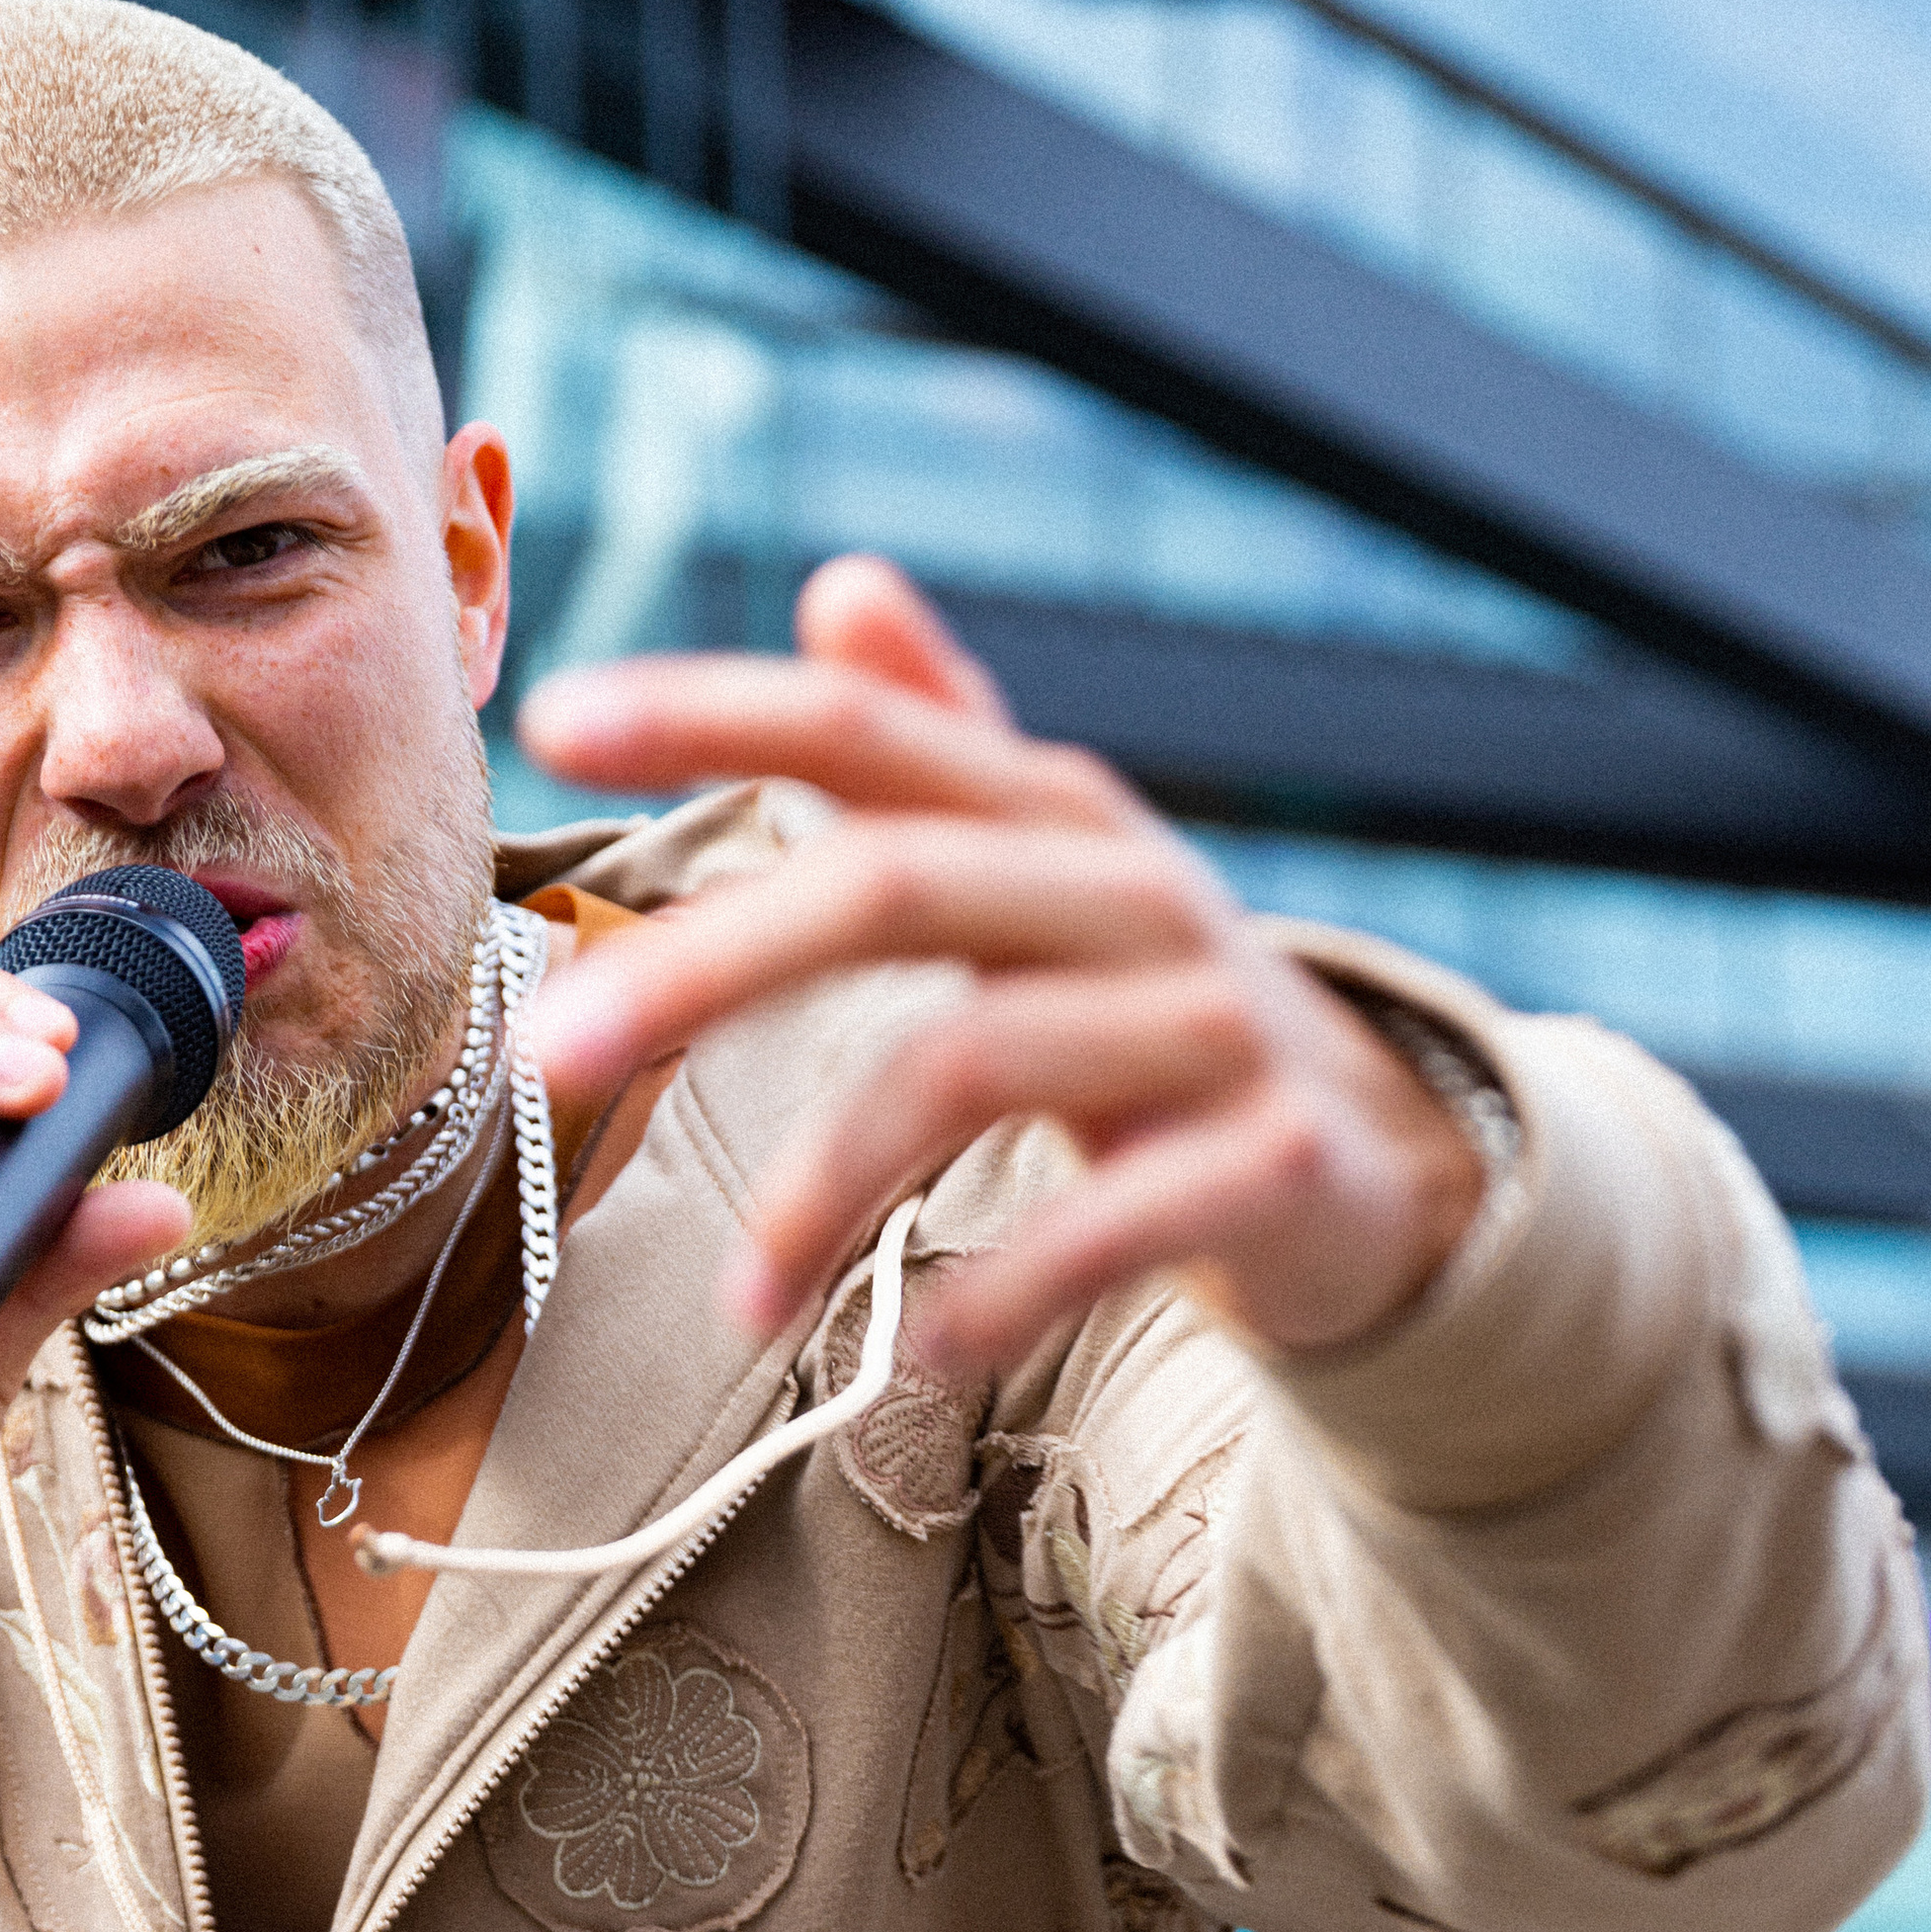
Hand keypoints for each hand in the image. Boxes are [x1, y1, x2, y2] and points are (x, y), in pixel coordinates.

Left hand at [519, 558, 1482, 1377]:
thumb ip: (946, 745)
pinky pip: (1112, 1225)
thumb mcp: (1059, 877)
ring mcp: (1213, 1026)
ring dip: (825, 1185)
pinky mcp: (1271, 1162)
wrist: (1381, 1167)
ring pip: (979, 1063)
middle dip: (709, 963)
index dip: (718, 708)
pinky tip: (921, 1351)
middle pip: (895, 887)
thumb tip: (840, 581)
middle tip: (550, 1053)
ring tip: (740, 1297)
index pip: (872, 732)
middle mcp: (1133, 895)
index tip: (556, 719)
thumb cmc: (1163, 1019)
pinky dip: (1002, 1291)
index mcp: (1059, 819)